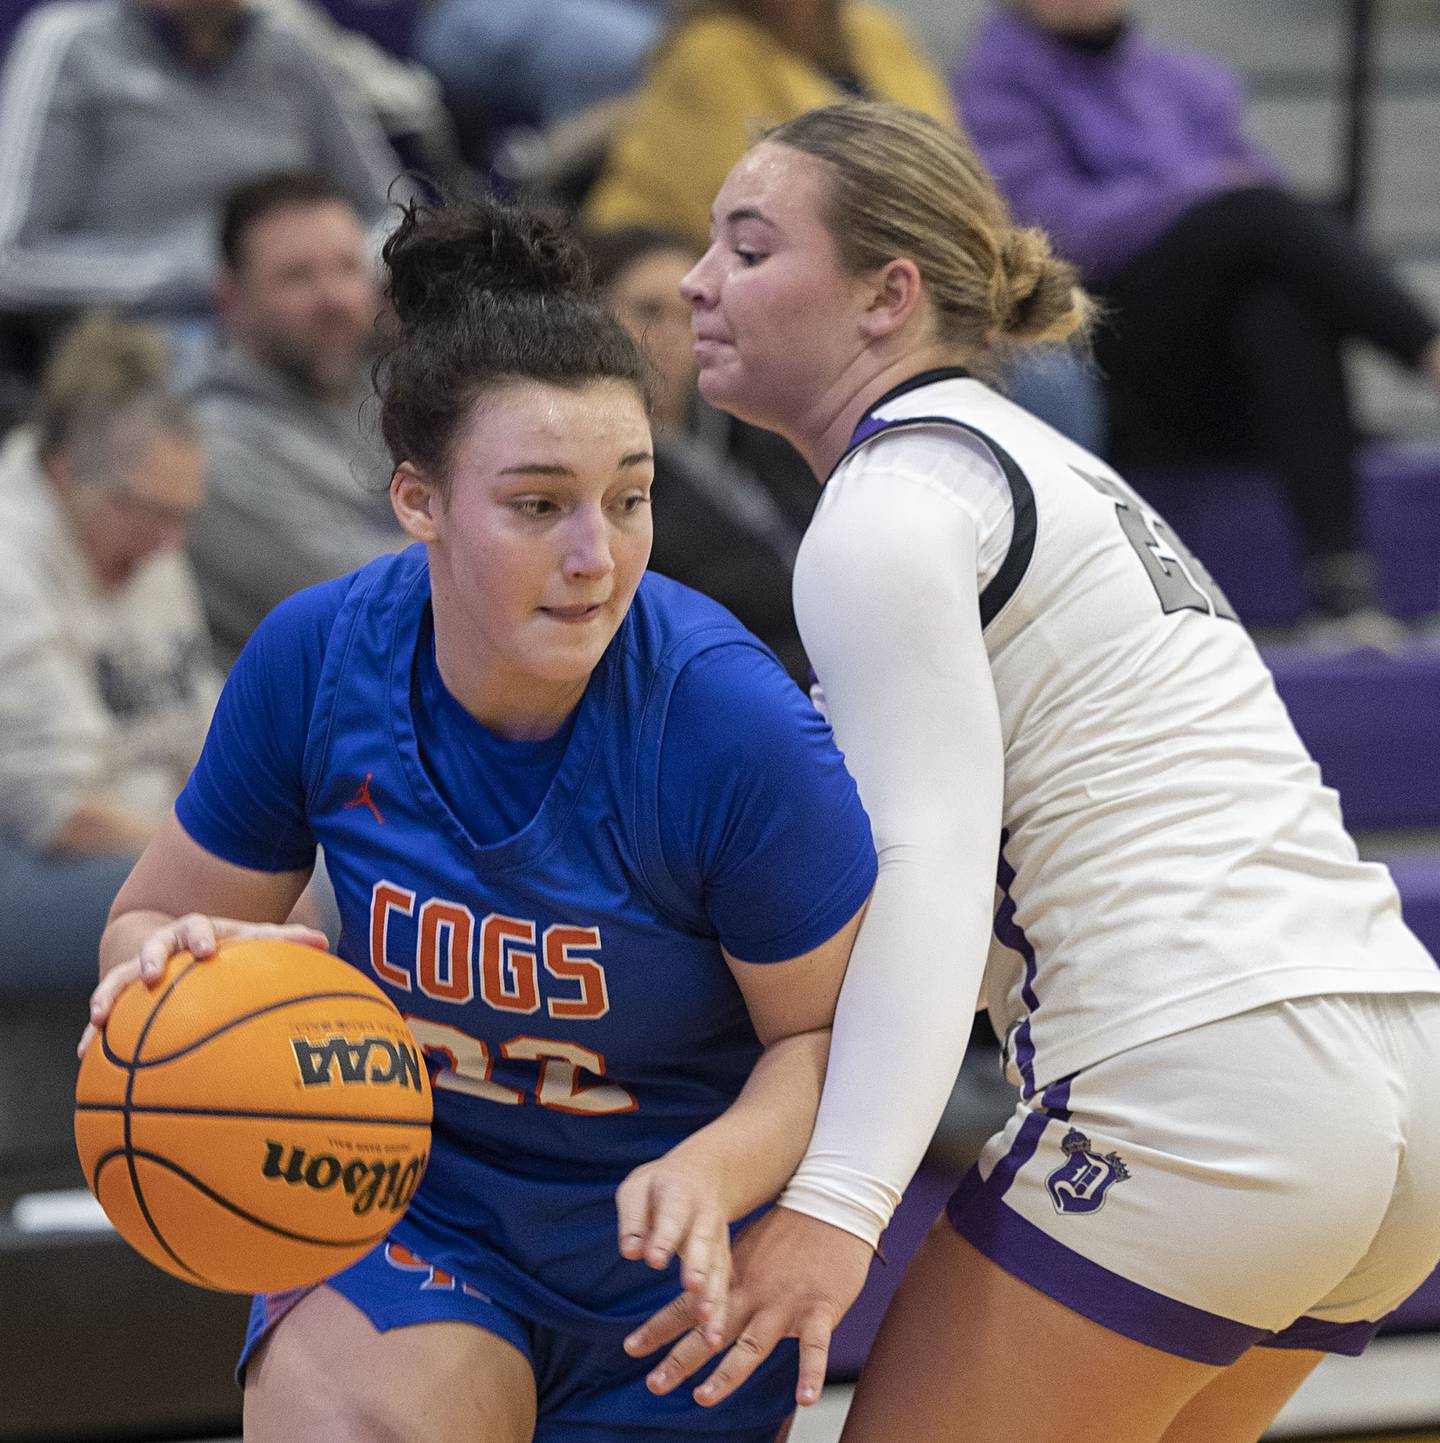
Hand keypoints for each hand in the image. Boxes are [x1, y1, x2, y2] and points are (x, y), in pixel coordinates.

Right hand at [78, 914, 328, 1056]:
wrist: (181, 948)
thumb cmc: (226, 947)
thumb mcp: (251, 940)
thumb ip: (283, 941)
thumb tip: (325, 941)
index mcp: (195, 932)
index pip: (196, 927)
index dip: (198, 936)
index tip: (203, 950)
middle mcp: (163, 948)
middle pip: (151, 948)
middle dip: (148, 959)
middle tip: (150, 975)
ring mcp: (138, 972)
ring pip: (117, 980)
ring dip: (108, 995)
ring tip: (98, 1018)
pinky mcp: (123, 999)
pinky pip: (106, 1017)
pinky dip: (96, 1033)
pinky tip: (84, 1055)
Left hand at [616, 1145, 735, 1343]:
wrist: (703, 1174)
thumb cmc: (659, 1186)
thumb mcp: (639, 1188)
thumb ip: (634, 1218)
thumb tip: (630, 1252)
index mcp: (679, 1195)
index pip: (672, 1216)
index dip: (664, 1237)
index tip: (654, 1260)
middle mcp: (704, 1218)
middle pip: (702, 1243)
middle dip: (698, 1265)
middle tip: (693, 1287)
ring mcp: (718, 1239)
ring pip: (719, 1269)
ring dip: (714, 1297)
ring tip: (708, 1330)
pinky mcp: (723, 1259)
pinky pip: (725, 1285)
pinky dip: (721, 1312)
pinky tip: (712, 1339)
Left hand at [624, 1205, 875, 1408]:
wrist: (832, 1203)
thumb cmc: (792, 1227)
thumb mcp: (749, 1248)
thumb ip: (728, 1275)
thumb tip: (703, 1293)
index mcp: (734, 1278)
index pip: (689, 1307)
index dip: (659, 1328)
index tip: (630, 1348)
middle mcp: (753, 1294)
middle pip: (710, 1332)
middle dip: (680, 1359)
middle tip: (653, 1384)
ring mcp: (785, 1304)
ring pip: (751, 1345)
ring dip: (727, 1374)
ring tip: (703, 1397)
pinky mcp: (820, 1308)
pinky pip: (815, 1347)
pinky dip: (810, 1373)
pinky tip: (804, 1399)